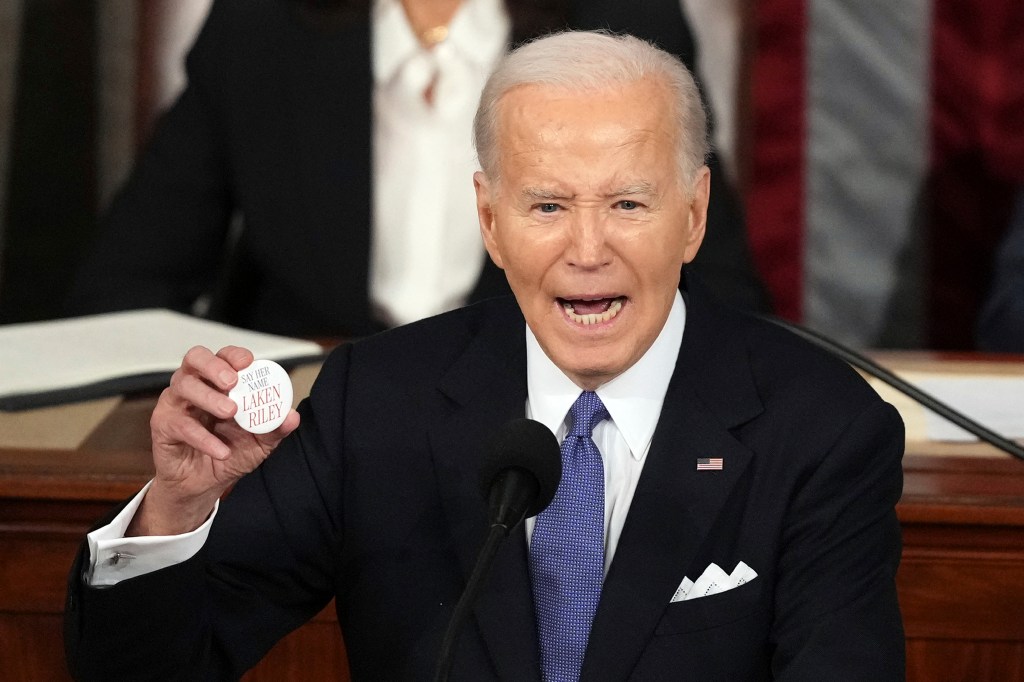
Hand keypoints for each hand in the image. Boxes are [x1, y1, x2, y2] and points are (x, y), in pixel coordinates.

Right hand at [128, 345, 299, 535]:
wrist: (204, 485)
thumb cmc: (229, 453)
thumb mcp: (260, 442)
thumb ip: (274, 427)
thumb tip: (292, 417)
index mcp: (219, 382)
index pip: (223, 356)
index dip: (234, 355)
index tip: (248, 363)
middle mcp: (195, 386)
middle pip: (195, 358)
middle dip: (214, 365)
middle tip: (232, 382)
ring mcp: (176, 403)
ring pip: (184, 385)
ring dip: (208, 397)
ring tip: (230, 411)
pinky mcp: (163, 425)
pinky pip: (180, 424)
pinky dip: (203, 437)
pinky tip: (221, 450)